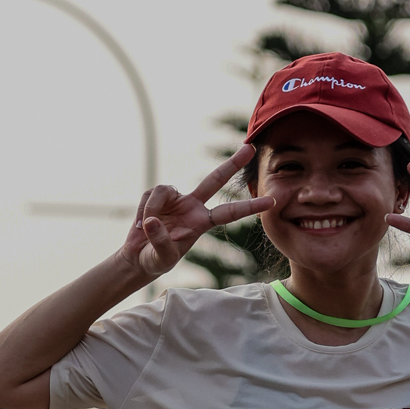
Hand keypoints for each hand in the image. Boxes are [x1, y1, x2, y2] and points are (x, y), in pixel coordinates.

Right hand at [119, 146, 274, 280]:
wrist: (138, 257)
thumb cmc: (156, 260)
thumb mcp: (162, 259)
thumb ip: (162, 242)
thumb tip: (153, 220)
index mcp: (201, 223)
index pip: (229, 213)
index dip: (249, 207)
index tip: (271, 202)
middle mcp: (192, 206)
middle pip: (214, 180)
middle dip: (232, 164)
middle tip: (249, 148)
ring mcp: (175, 199)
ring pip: (164, 190)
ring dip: (152, 209)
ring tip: (145, 228)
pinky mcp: (156, 196)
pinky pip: (149, 196)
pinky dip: (142, 211)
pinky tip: (140, 225)